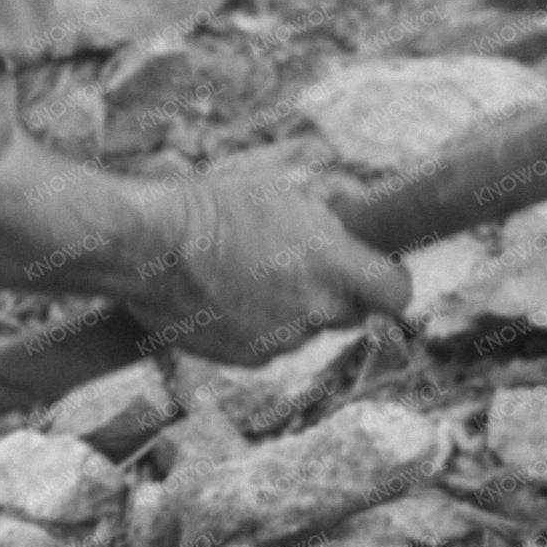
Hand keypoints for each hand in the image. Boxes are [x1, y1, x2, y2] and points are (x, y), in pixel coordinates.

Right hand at [135, 166, 410, 365]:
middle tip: (305, 265)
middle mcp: (315, 310)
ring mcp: (282, 341)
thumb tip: (357, 208)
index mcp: (331, 265)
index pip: (397, 294)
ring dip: (292, 307)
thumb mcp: (282, 187)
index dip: (393, 284)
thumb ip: (331, 207)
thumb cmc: (214, 207)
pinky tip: (227, 294)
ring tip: (250, 272)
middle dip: (337, 293)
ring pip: (306, 328)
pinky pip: (270, 344)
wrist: (149, 247)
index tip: (383, 273)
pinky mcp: (249, 359)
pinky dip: (258, 325)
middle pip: (351, 314)